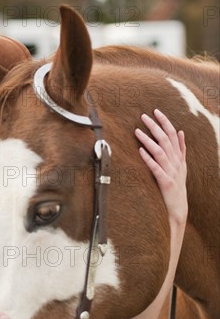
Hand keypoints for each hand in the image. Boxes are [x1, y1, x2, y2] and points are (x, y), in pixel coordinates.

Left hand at [135, 109, 187, 225]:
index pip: (173, 134)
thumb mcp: (181, 165)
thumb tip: (180, 131)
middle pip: (166, 139)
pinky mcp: (165, 182)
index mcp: (179, 156)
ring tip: (137, 131)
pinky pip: (155, 168)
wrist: (178, 207)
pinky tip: (140, 151)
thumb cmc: (177, 185)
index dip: (165, 122)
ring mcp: (171, 172)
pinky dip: (148, 158)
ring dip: (148, 140)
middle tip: (143, 116)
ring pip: (160, 152)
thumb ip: (181, 148)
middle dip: (155, 126)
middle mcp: (176, 162)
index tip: (155, 111)